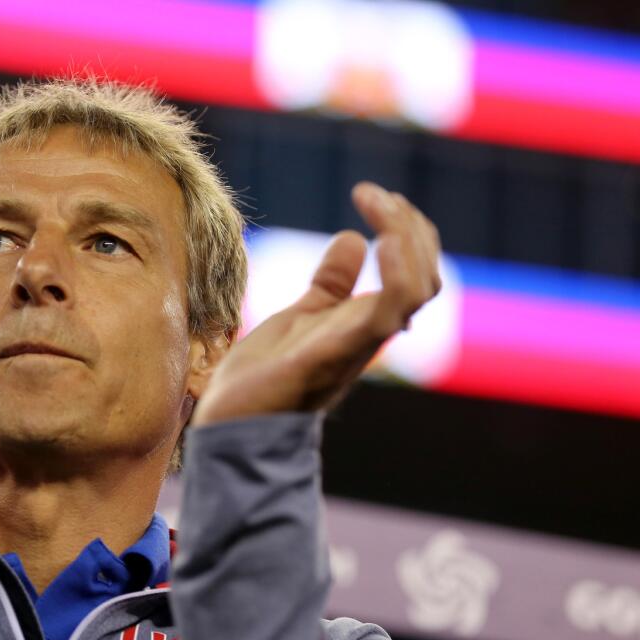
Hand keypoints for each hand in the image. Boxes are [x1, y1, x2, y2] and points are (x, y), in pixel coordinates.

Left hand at [192, 182, 441, 424]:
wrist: (233, 424)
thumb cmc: (263, 379)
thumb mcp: (300, 315)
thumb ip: (330, 283)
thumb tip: (352, 240)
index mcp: (364, 323)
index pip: (414, 274)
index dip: (407, 231)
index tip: (373, 196)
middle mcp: (371, 333)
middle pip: (426, 276)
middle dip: (411, 228)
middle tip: (374, 195)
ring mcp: (360, 343)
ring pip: (420, 288)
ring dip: (408, 239)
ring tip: (380, 206)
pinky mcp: (340, 351)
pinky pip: (390, 311)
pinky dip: (398, 272)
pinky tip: (380, 240)